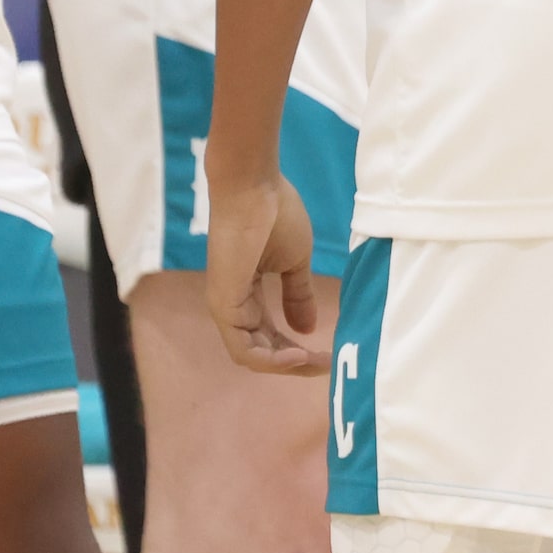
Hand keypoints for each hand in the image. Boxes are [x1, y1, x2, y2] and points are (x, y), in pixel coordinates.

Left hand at [205, 170, 327, 375]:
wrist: (254, 187)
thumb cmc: (275, 214)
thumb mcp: (295, 261)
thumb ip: (298, 295)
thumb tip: (308, 328)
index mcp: (247, 295)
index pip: (269, 336)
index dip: (298, 349)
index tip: (328, 351)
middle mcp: (232, 307)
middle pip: (262, 351)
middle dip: (295, 363)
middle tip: (326, 364)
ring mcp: (225, 308)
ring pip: (252, 356)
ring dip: (285, 365)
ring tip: (314, 361)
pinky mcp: (224, 305)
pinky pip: (244, 348)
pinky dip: (271, 358)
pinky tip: (298, 352)